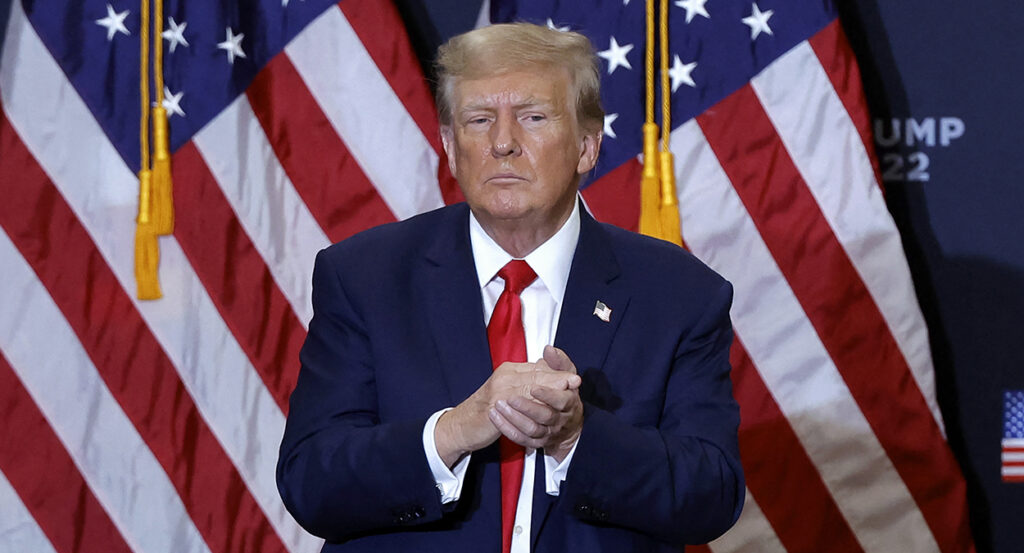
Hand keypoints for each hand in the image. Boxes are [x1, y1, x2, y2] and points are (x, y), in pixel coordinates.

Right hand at [434, 359, 580, 466]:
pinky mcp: (494, 405)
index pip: (537, 369)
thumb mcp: (510, 393)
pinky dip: (533, 405)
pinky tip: (546, 410)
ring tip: (566, 393)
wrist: (462, 425)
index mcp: (509, 371)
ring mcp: (498, 390)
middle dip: (557, 378)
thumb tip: (547, 376)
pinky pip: (517, 403)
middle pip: (535, 375)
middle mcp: (504, 376)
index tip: (575, 377)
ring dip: (549, 390)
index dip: (557, 372)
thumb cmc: (488, 410)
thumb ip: (527, 383)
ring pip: (529, 387)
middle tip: (575, 381)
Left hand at [489, 346, 583, 462]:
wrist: (565, 424)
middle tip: (509, 398)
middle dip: (527, 407)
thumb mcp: (566, 377)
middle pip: (545, 416)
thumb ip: (558, 362)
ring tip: (498, 405)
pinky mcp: (536, 442)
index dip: (548, 395)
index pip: (562, 400)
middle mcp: (560, 420)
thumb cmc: (563, 394)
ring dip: (514, 418)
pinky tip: (495, 416)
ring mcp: (548, 433)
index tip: (533, 388)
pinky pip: (521, 438)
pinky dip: (507, 428)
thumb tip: (549, 349)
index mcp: (569, 403)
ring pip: (532, 429)